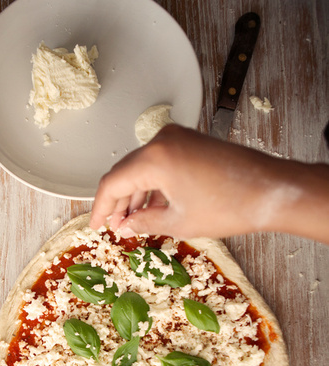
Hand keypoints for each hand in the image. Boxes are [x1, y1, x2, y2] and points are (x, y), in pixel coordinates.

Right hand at [90, 125, 328, 243]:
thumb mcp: (178, 222)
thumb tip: (124, 226)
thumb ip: (143, 222)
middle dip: (118, 202)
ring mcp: (177, 138)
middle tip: (114, 227)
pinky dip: (152, 185)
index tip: (95, 226)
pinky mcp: (190, 142)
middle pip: (125, 172)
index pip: (112, 183)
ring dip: (135, 195)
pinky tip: (152, 207)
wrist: (271, 190)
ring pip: (141, 168)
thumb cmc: (229, 206)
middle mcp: (162, 140)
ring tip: (132, 222)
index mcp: (155, 159)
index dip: (99, 208)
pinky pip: (159, 163)